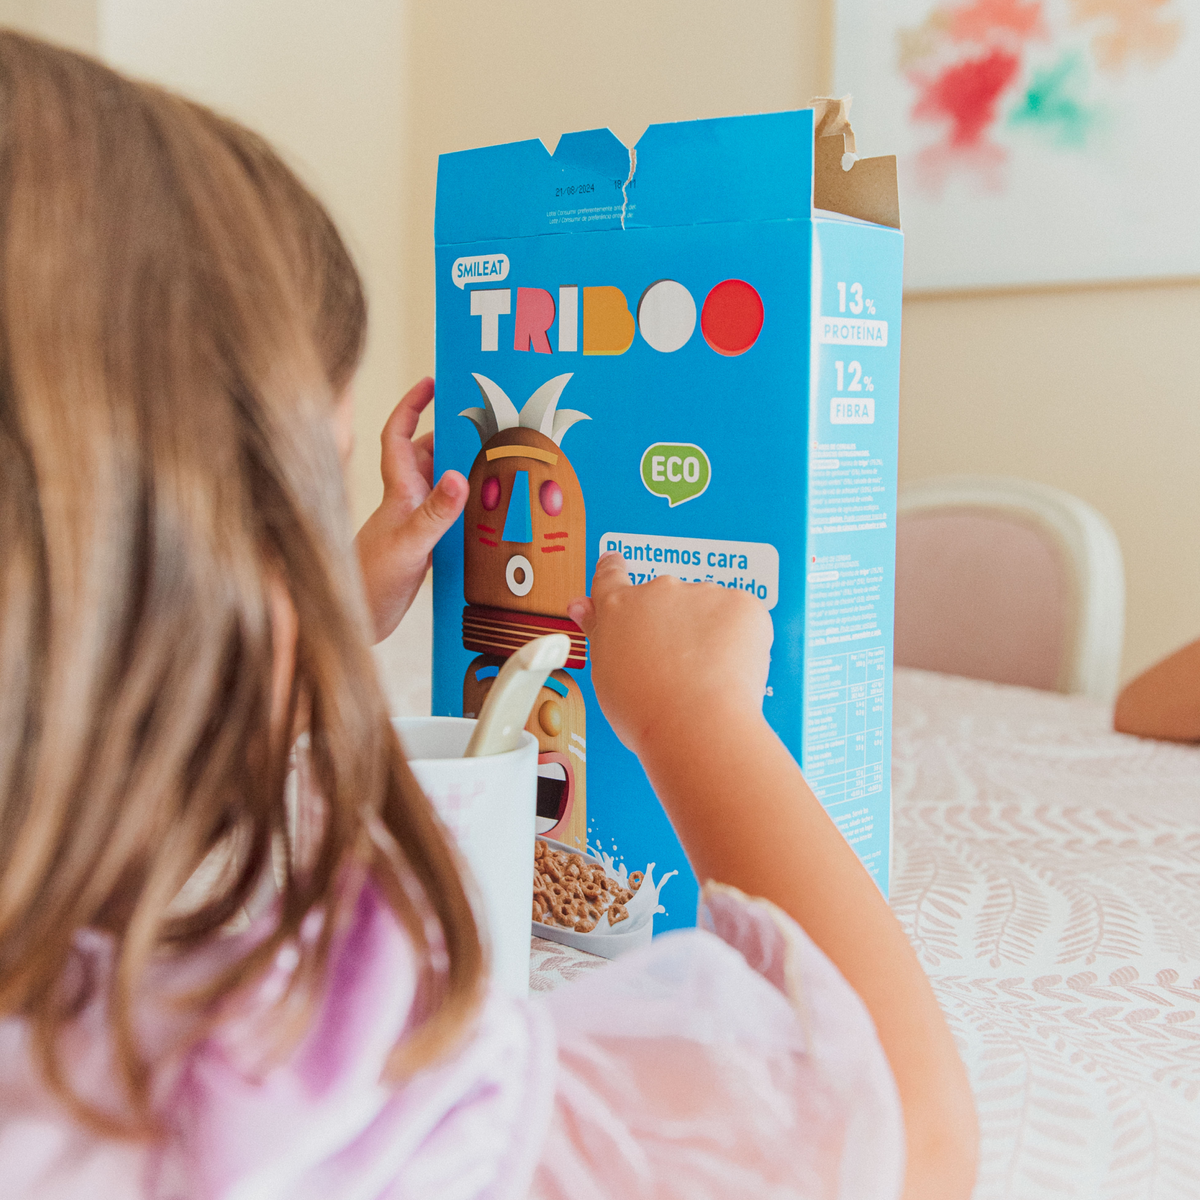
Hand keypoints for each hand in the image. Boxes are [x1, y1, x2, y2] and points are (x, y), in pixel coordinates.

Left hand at [355, 378, 467, 642]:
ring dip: (465, 472)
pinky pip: (449, 515)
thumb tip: (458, 476)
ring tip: (499, 461)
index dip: (411, 405)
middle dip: (453, 435)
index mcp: (399, 491)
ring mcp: (413, 522)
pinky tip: (490, 513)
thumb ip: (436, 512)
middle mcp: (405, 501)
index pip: (399, 435)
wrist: (358, 622)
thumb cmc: (371, 582)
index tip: (431, 382)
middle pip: (427, 455)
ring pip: (441, 485)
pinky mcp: (423, 545)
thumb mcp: (410, 544)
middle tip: (486, 421)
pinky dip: (468, 508)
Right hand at [567, 553, 772, 758]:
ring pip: (708, 607)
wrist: (696, 725)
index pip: (610, 575)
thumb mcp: (606, 673)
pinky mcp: (740, 604)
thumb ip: (599, 632)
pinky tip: (730, 668)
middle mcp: (658, 591)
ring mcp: (701, 594)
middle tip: (677, 664)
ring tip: (705, 675)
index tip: (615, 566)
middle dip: (673, 623)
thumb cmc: (648, 711)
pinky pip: (742, 615)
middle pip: (666, 597)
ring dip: (709, 631)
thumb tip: (583, 608)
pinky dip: (741, 637)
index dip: (614, 571)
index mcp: (619, 608)